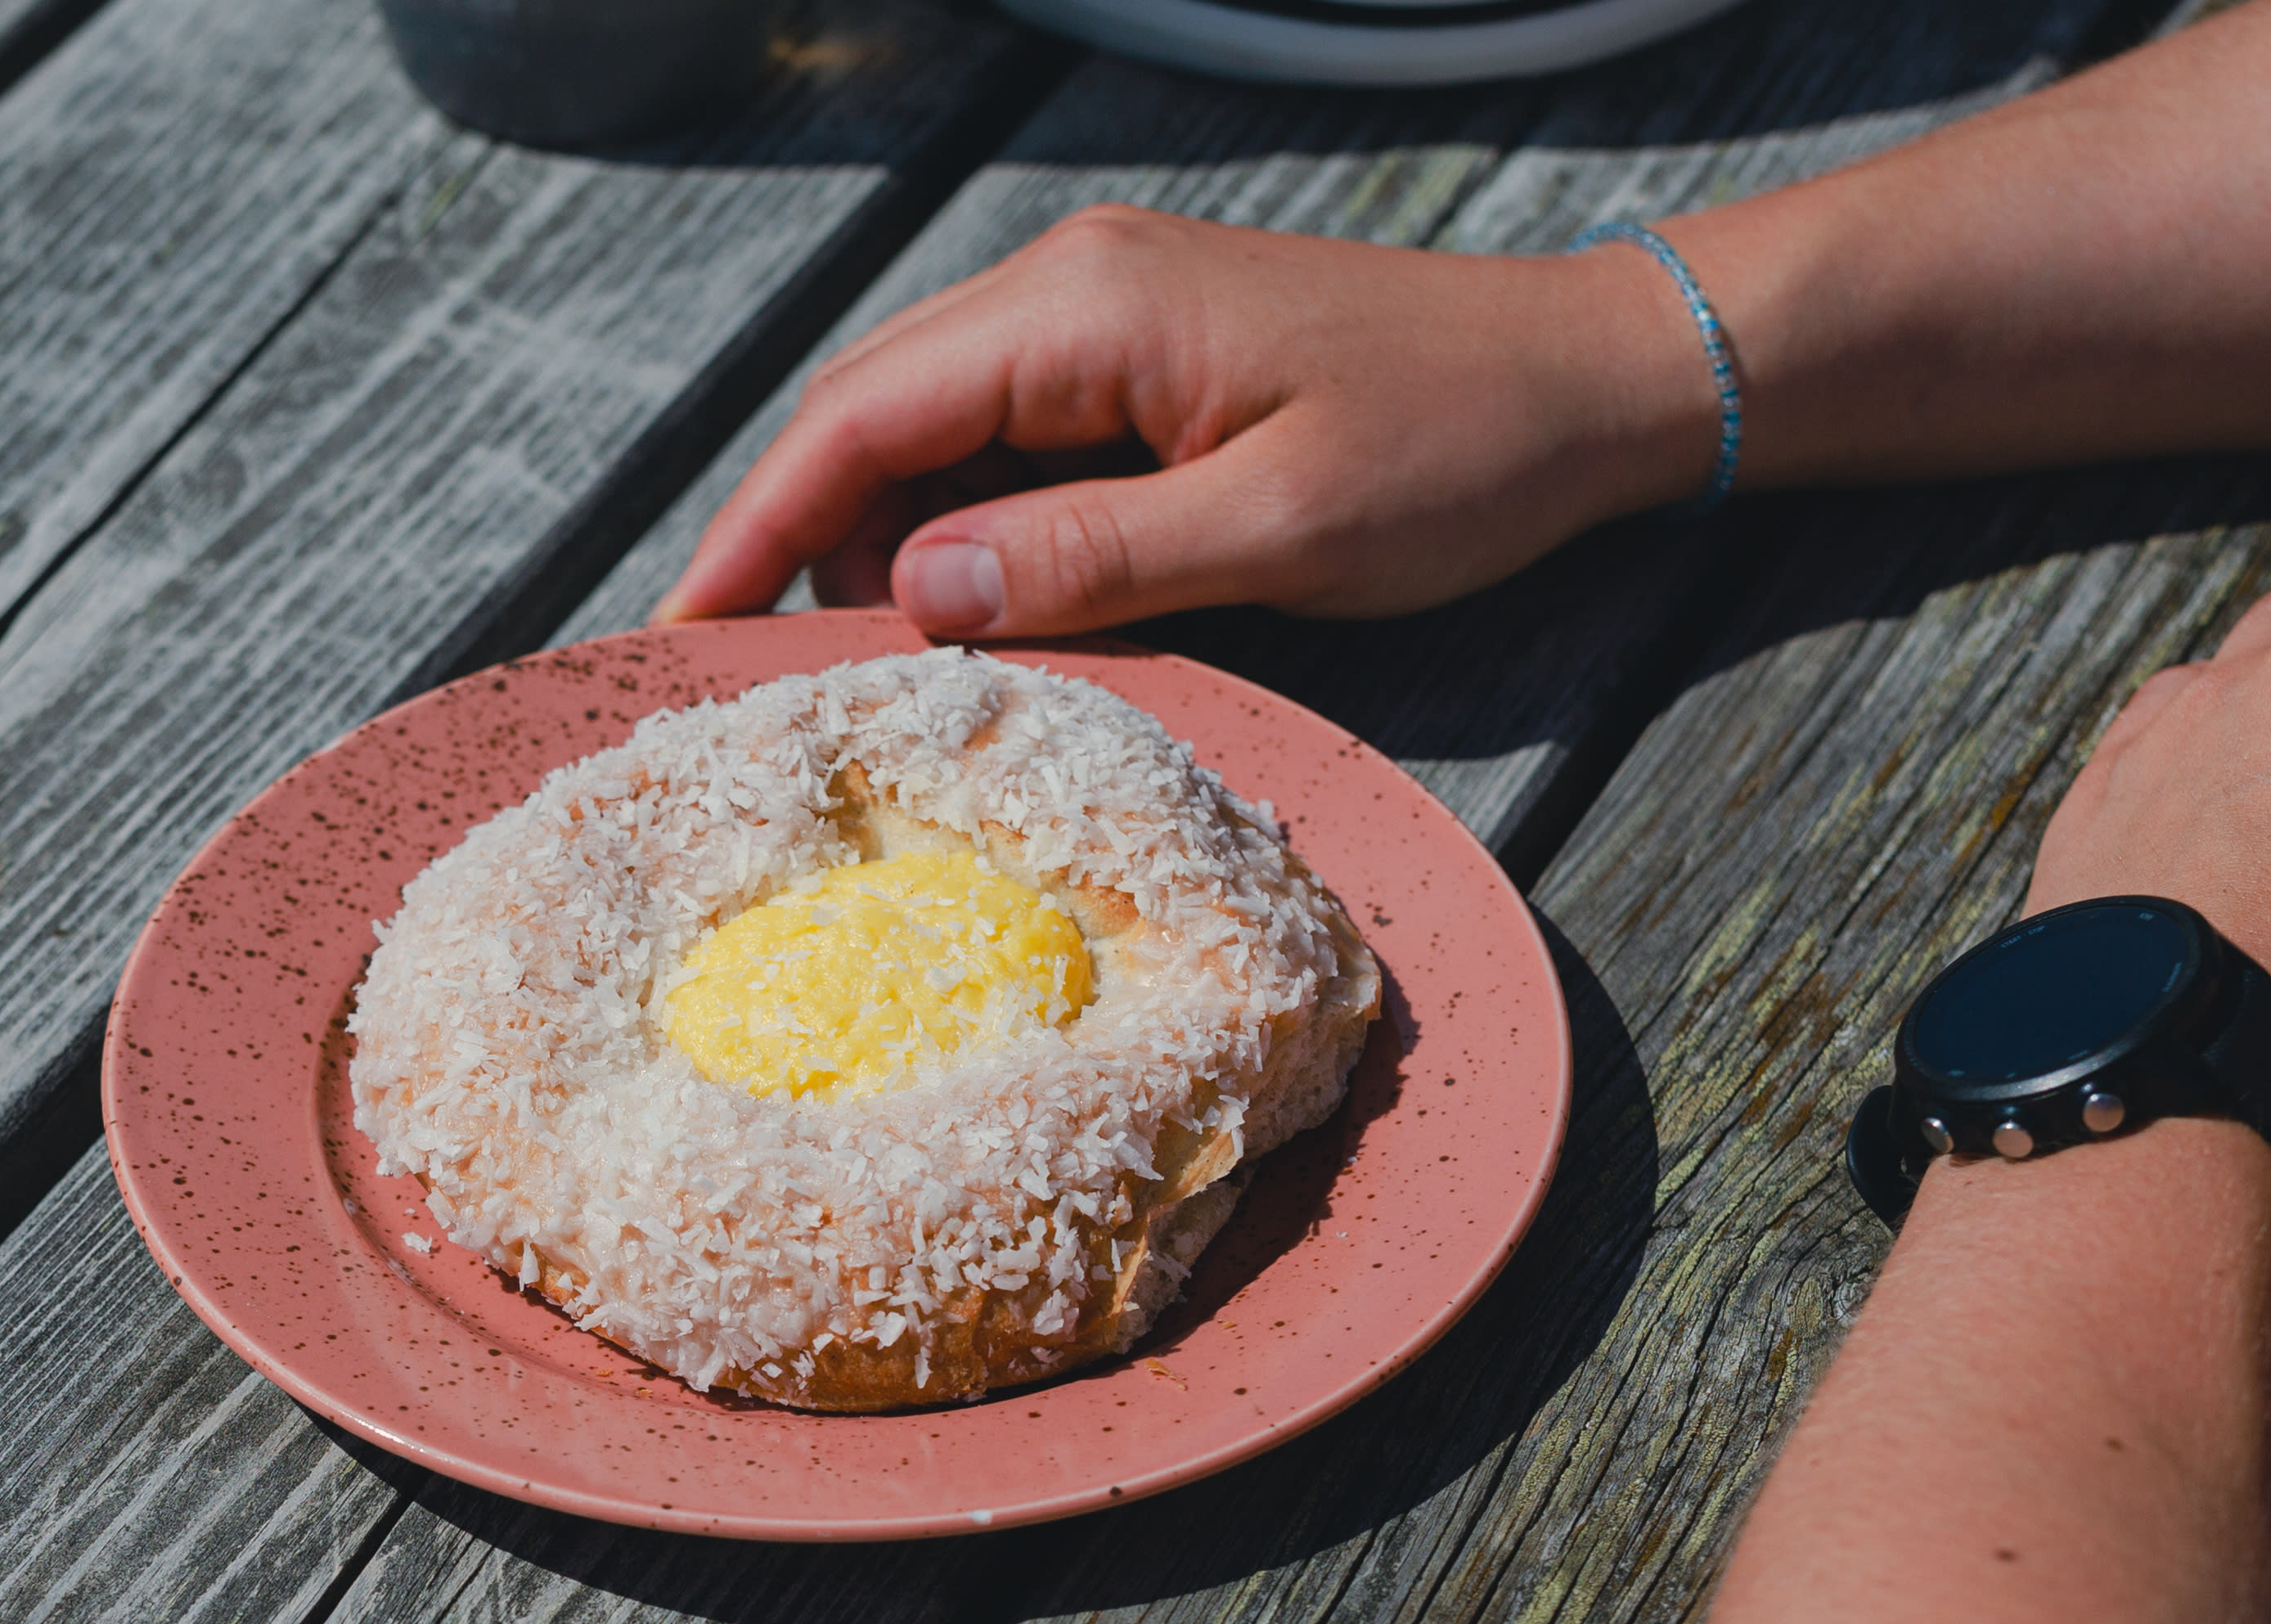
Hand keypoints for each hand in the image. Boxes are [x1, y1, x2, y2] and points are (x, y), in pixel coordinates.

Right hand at [653, 208, 1726, 634]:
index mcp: (1086, 309)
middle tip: (748, 689)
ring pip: (925, 435)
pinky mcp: (1131, 361)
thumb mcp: (1276, 531)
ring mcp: (1098, 317)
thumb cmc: (1459, 449)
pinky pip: (999, 445)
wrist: (1588, 379)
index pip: (859, 419)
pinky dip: (962, 533)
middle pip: (866, 417)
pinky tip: (976, 622)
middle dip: (794, 547)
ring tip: (872, 676)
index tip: (683, 640)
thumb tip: (919, 589)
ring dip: (883, 549)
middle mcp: (1069, 287)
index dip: (754, 532)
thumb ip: (1090, 559)